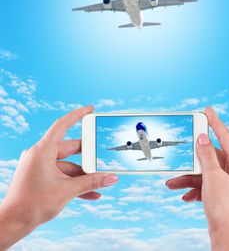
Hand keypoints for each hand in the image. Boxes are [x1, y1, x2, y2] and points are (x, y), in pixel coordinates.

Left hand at [0, 106, 118, 249]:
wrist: (13, 223)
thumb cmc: (32, 205)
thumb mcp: (67, 191)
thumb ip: (91, 182)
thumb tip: (111, 178)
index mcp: (43, 151)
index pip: (62, 125)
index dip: (78, 115)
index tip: (90, 109)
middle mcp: (41, 155)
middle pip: (69, 148)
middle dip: (87, 155)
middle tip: (102, 154)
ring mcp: (40, 166)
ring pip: (68, 164)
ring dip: (83, 174)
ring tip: (100, 181)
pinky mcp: (41, 176)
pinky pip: (62, 174)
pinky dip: (75, 181)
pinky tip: (91, 192)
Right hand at [166, 107, 228, 250]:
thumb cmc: (226, 209)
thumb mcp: (212, 177)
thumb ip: (206, 156)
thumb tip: (202, 138)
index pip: (226, 137)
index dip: (215, 122)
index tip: (207, 110)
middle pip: (212, 158)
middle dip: (193, 161)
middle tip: (181, 153)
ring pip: (206, 173)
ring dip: (189, 178)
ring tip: (172, 183)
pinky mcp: (224, 195)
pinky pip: (207, 185)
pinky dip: (195, 189)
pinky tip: (186, 196)